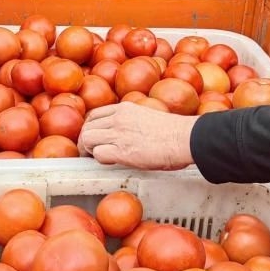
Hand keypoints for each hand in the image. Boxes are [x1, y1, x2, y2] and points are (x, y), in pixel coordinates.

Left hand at [79, 102, 196, 169]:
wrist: (185, 138)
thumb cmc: (174, 131)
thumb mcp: (148, 116)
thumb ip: (133, 121)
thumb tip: (129, 133)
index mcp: (125, 108)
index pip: (95, 114)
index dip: (90, 127)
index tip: (93, 136)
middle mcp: (118, 118)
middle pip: (87, 127)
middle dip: (85, 140)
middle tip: (89, 151)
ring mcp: (119, 134)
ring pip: (87, 139)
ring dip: (89, 150)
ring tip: (95, 157)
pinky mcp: (123, 151)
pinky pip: (98, 154)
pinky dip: (99, 160)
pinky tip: (109, 162)